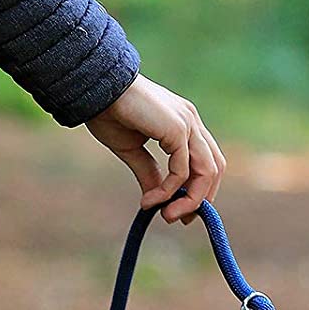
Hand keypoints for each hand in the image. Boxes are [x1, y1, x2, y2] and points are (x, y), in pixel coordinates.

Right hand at [85, 74, 226, 222]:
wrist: (94, 90)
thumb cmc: (108, 113)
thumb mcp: (132, 151)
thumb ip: (149, 173)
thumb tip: (158, 201)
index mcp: (184, 123)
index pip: (207, 161)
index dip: (200, 190)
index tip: (180, 212)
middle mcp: (191, 121)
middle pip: (214, 168)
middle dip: (199, 199)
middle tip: (177, 219)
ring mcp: (187, 122)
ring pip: (206, 171)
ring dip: (189, 200)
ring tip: (167, 215)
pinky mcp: (177, 127)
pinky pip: (182, 169)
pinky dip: (170, 190)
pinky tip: (151, 200)